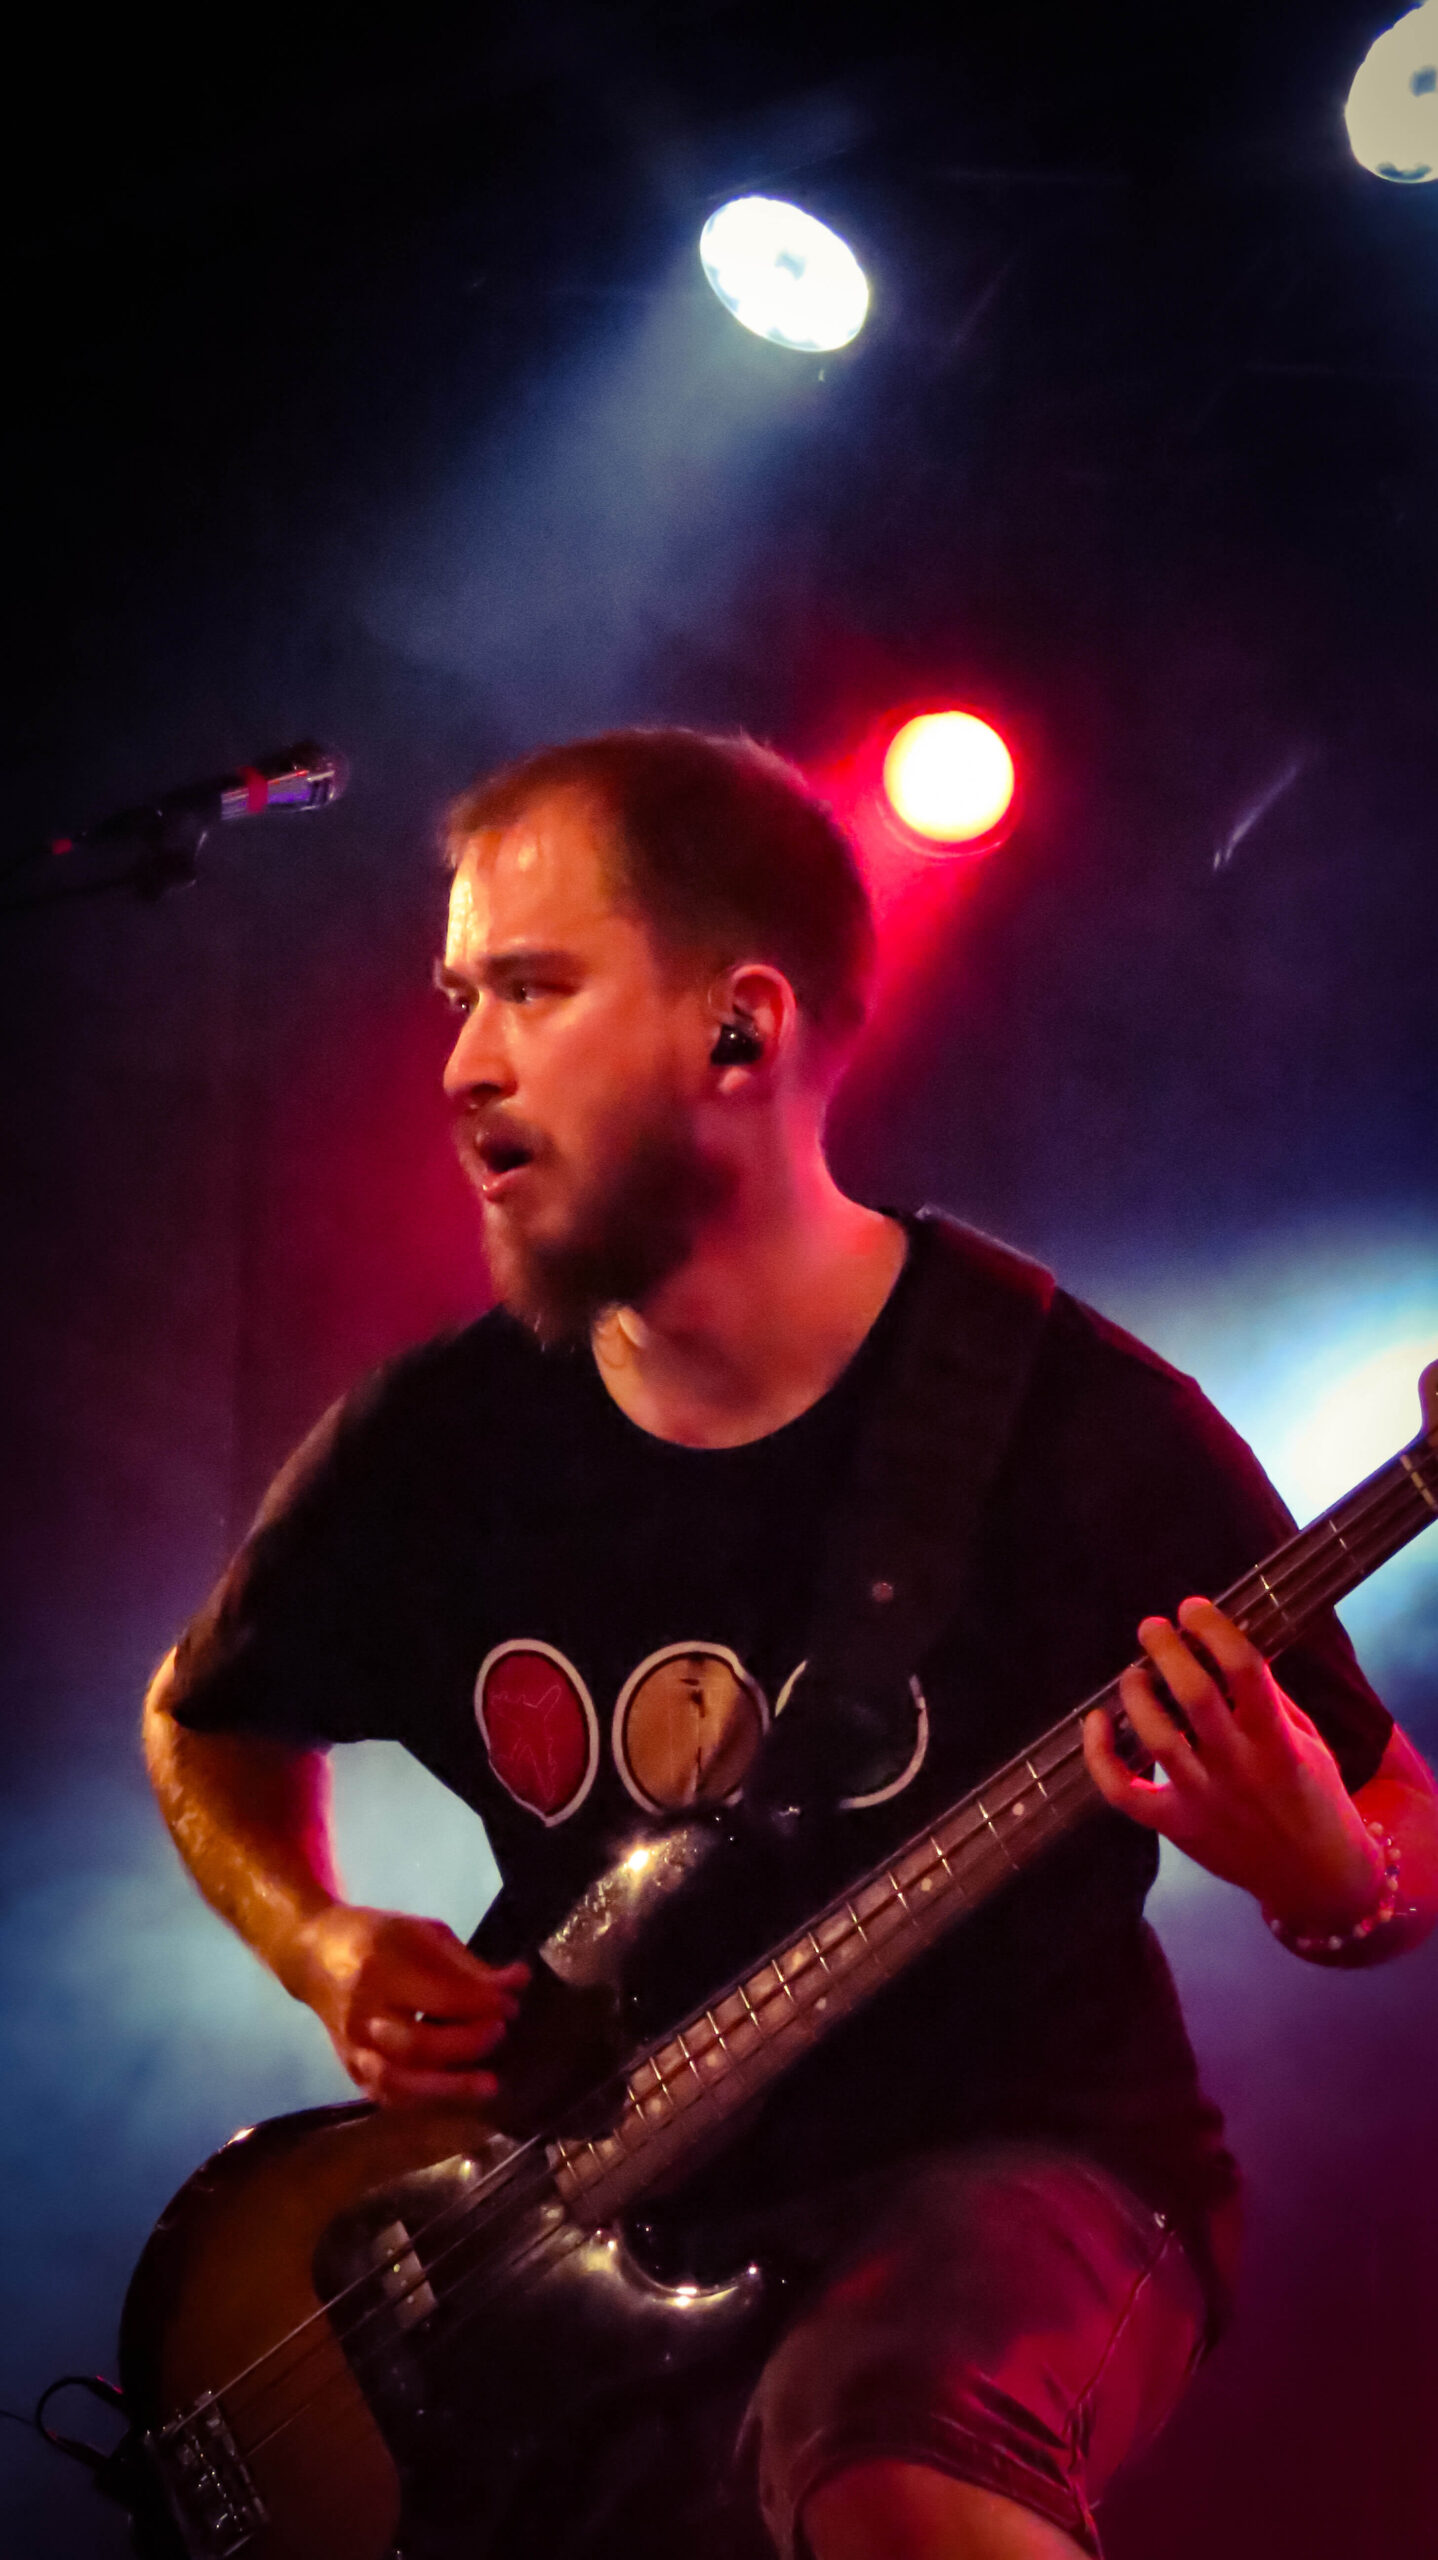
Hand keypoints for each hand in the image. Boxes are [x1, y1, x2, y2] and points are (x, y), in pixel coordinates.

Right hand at [292, 1904, 527, 2106]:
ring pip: (398, 2083)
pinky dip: (424, 2101)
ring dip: (449, 2088)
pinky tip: (453, 2093)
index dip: (482, 2004)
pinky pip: (388, 2097)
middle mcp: (363, 2013)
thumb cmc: (377, 1937)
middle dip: (467, 2044)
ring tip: (487, 2084)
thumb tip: (517, 1983)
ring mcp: (352, 2047)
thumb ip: (469, 1965)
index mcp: (380, 1968)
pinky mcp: (350, 2069)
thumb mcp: (423, 1933)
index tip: (511, 2004)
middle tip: (499, 2032)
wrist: (315, 1955)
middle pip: (418, 2045)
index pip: (439, 1996)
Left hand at [1082, 1597, 1385, 1932]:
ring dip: (1137, 1694)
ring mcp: (1205, 1800)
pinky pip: (1125, 1792)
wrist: (1317, 1879)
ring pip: (1158, 1738)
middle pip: (1194, 1695)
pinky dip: (1100, 1756)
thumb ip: (1271, 1699)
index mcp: (1278, 1741)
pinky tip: (1096, 1721)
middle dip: (1167, 1650)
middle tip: (1152, 1628)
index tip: (1193, 1609)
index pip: (1245, 1669)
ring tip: (1134, 1672)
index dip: (1214, 1630)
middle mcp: (1240, 1768)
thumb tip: (1225, 1650)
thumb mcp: (1309, 1742)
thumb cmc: (1317, 1800)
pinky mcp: (1177, 1827)